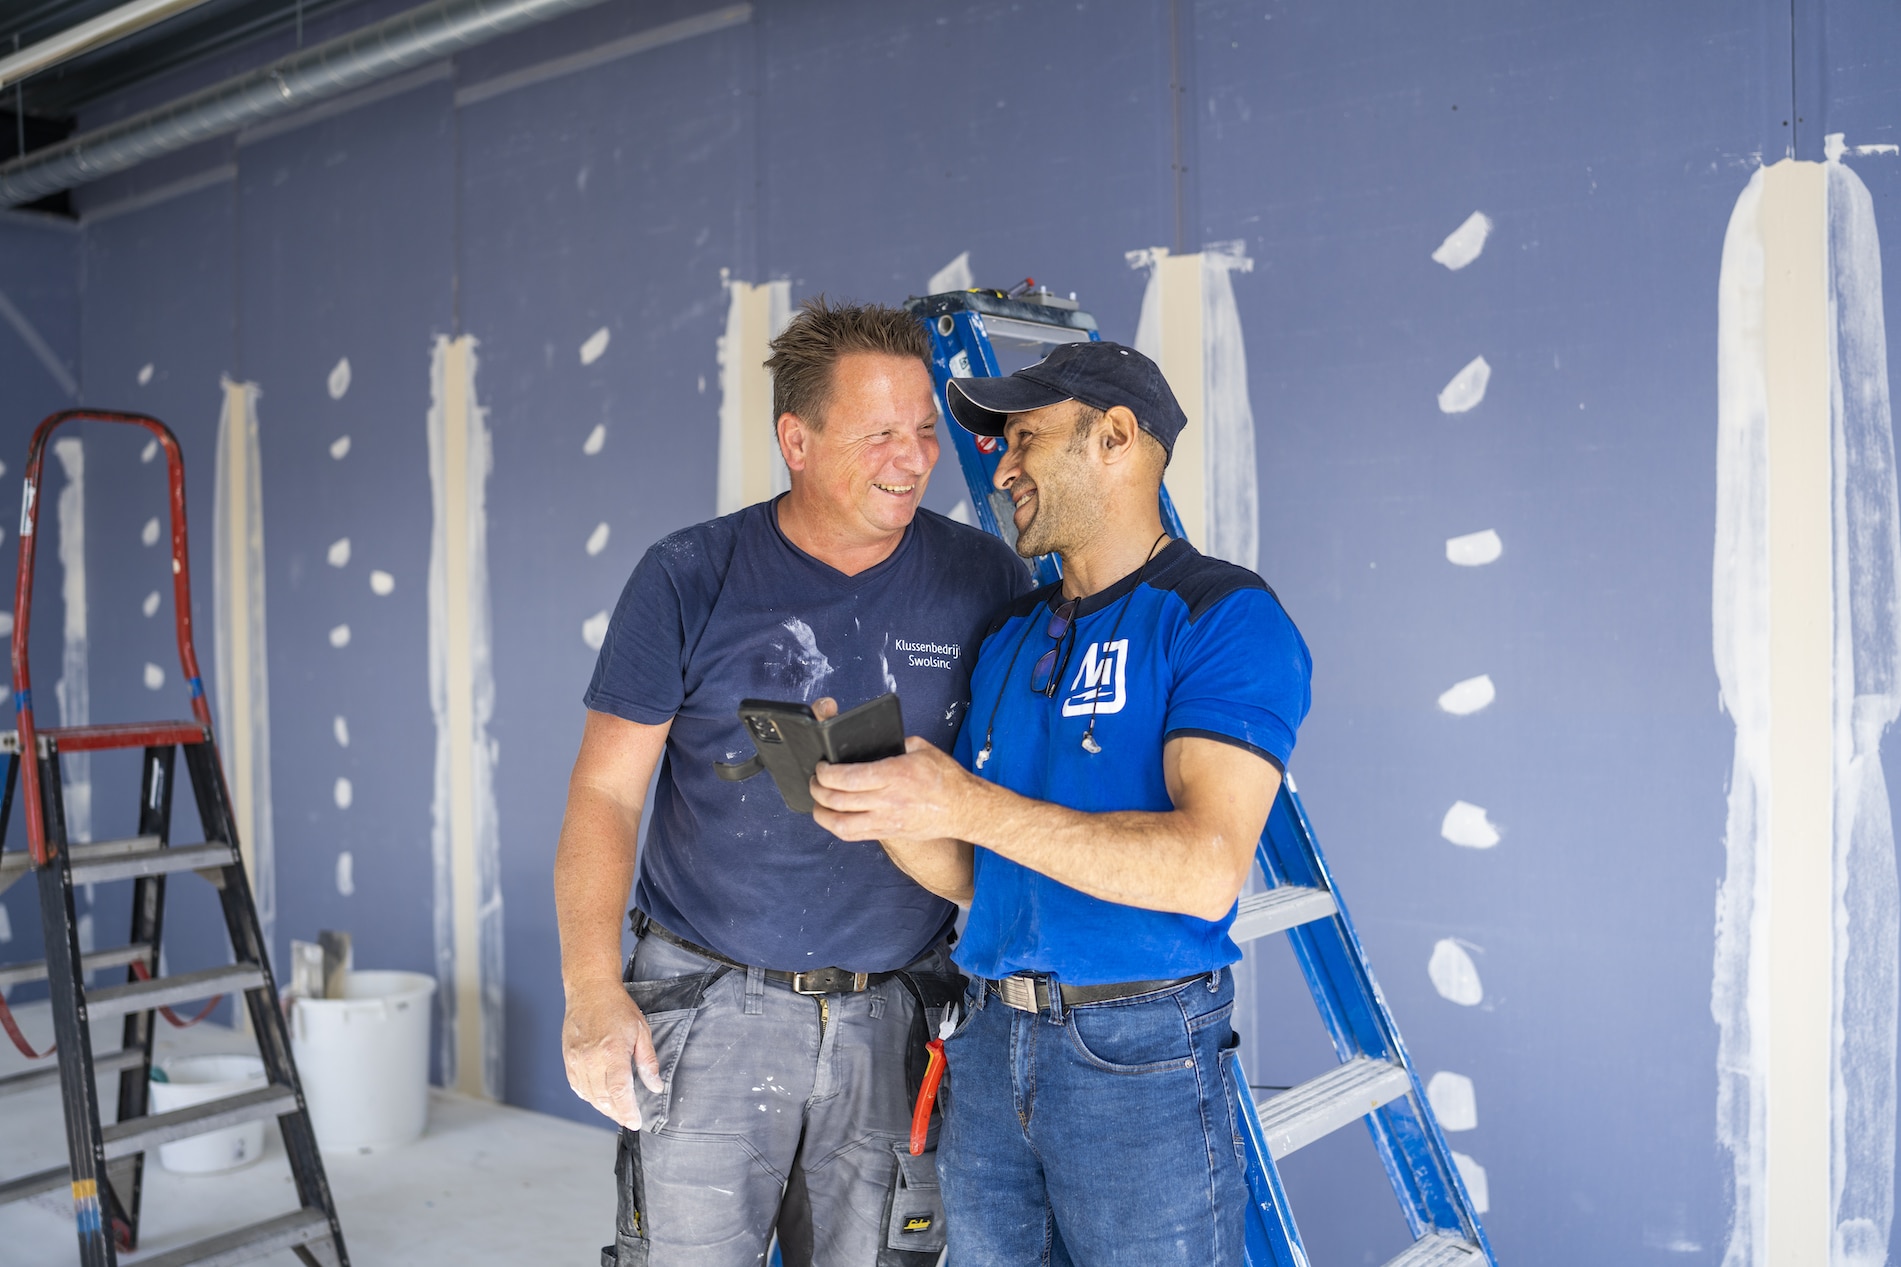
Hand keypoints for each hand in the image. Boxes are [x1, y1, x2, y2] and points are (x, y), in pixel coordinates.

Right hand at [561, 977, 662, 1130]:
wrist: (590, 992)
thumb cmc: (617, 1008)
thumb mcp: (641, 1032)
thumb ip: (648, 1062)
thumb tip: (655, 1086)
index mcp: (612, 1052)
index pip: (620, 1093)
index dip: (628, 1111)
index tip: (635, 1122)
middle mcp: (591, 1060)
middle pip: (604, 1099)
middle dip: (618, 1113)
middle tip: (629, 1118)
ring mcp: (577, 1061)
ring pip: (590, 1096)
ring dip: (604, 1108)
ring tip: (617, 1110)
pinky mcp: (568, 1060)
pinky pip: (578, 1088)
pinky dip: (589, 1097)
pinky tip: (600, 1098)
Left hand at [810, 736, 974, 842]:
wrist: (964, 809)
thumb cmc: (946, 778)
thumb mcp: (921, 749)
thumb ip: (894, 745)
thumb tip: (872, 744)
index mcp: (895, 774)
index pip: (847, 778)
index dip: (825, 773)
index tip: (821, 767)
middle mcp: (888, 800)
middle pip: (838, 800)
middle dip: (818, 790)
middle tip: (815, 781)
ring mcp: (887, 821)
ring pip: (841, 825)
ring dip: (822, 814)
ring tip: (818, 802)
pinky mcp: (889, 833)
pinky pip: (854, 835)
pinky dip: (837, 827)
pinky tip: (834, 816)